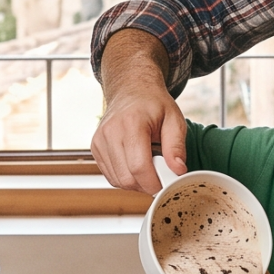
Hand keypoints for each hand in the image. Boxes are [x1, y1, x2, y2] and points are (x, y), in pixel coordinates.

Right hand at [92, 31, 186, 192]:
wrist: (131, 89)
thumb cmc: (153, 104)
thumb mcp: (174, 119)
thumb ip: (177, 146)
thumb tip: (178, 171)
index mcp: (131, 124)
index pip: (139, 167)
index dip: (154, 183)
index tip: (167, 184)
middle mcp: (110, 132)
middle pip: (127, 178)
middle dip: (147, 184)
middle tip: (160, 173)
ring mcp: (99, 141)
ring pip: (118, 181)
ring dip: (136, 182)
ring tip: (148, 164)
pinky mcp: (95, 148)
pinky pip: (111, 176)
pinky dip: (126, 178)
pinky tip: (135, 164)